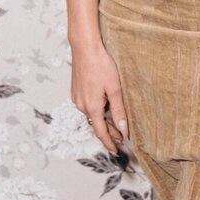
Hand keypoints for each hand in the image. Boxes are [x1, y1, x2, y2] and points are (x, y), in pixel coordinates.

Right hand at [70, 41, 128, 156]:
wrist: (85, 48)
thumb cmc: (101, 65)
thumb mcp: (115, 89)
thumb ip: (119, 111)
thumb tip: (123, 130)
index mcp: (92, 107)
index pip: (101, 132)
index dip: (109, 143)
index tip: (116, 151)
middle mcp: (81, 106)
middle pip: (96, 124)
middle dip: (109, 132)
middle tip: (122, 137)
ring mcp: (77, 98)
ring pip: (92, 115)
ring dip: (103, 120)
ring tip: (116, 122)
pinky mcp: (76, 92)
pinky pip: (88, 106)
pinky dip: (97, 110)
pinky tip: (105, 105)